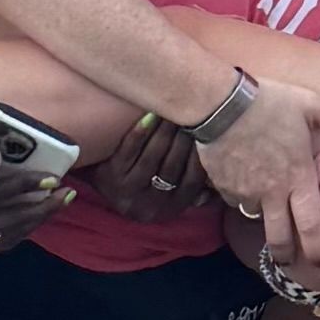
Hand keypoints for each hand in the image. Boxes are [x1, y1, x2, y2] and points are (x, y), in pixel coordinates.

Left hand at [83, 112, 208, 226]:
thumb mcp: (171, 194)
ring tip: (174, 110)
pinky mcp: (110, 176)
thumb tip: (217, 181)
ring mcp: (127, 192)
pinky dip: (142, 131)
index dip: (201, 156)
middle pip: (172, 166)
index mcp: (170, 209)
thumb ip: (196, 190)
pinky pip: (130, 149)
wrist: (102, 181)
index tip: (208, 132)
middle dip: (184, 138)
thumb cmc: (145, 183)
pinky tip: (150, 115)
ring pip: (152, 156)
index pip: (192, 180)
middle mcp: (149, 205)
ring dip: (165, 130)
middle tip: (193, 114)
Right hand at [189, 74, 319, 257]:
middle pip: (281, 236)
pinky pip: (238, 199)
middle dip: (287, 254)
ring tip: (271, 217)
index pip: (311, 224)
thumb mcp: (312, 105)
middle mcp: (274, 191)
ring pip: (260, 217)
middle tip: (292, 263)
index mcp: (298, 176)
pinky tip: (248, 184)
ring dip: (267, 220)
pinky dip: (245, 197)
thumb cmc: (270, 101)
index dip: (316, 247)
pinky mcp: (226, 186)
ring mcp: (248, 191)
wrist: (219, 101)